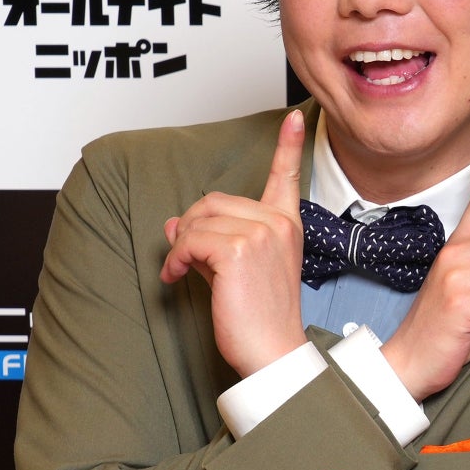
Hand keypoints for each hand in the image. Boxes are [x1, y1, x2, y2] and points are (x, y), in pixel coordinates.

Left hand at [159, 109, 308, 378]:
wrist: (271, 351)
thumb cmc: (258, 316)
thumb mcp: (235, 270)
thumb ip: (210, 240)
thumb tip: (174, 223)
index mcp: (285, 224)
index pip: (287, 177)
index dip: (289, 145)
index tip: (296, 118)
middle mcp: (276, 223)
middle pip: (213, 200)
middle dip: (191, 228)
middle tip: (186, 260)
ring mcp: (260, 233)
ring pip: (197, 220)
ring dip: (180, 248)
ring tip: (183, 273)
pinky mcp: (238, 249)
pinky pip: (189, 240)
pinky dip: (175, 260)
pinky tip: (177, 278)